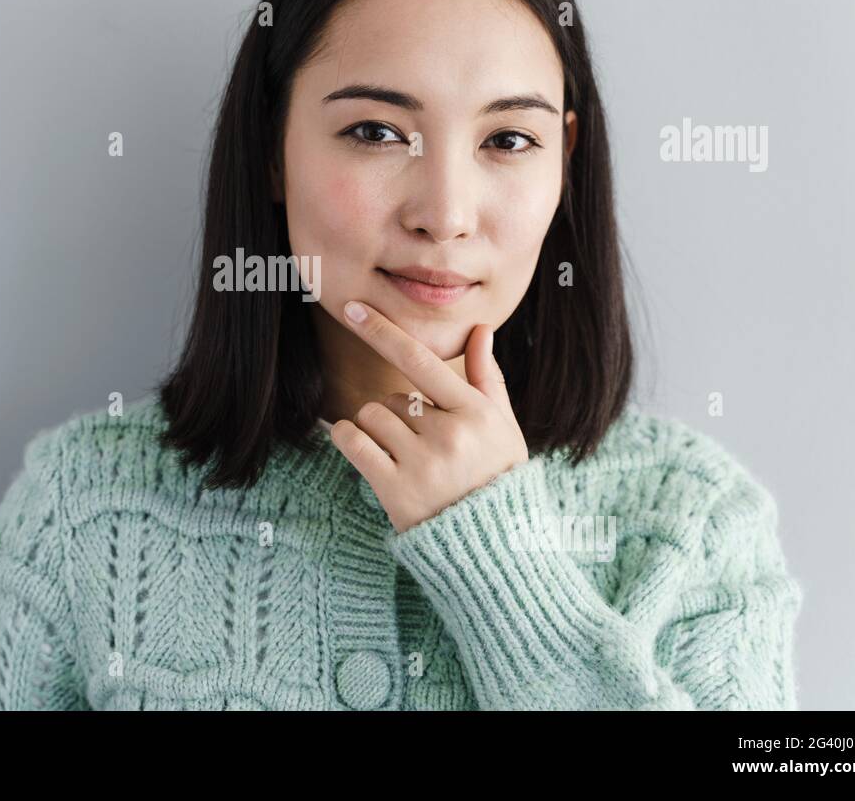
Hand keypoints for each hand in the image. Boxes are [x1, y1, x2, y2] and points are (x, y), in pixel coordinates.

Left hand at [329, 299, 529, 533]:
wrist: (494, 547)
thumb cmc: (498, 478)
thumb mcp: (503, 427)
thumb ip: (486, 377)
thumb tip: (480, 329)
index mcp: (476, 413)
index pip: (420, 359)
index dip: (383, 330)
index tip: (353, 308)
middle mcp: (449, 435)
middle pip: (391, 396)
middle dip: (399, 413)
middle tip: (424, 444)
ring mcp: (420, 464)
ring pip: (370, 415)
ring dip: (377, 429)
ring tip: (406, 455)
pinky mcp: (395, 490)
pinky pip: (352, 442)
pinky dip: (351, 440)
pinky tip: (369, 453)